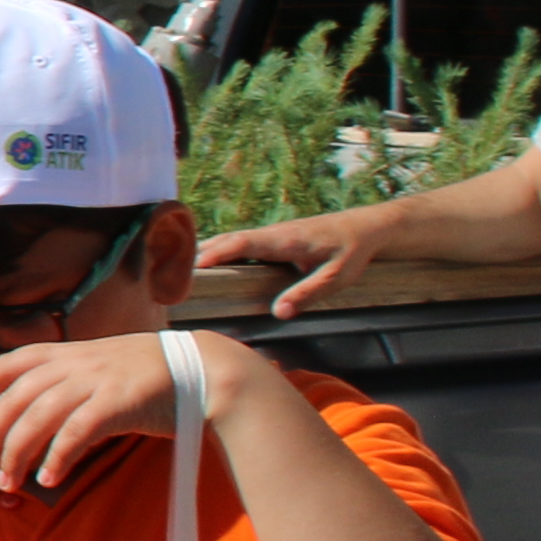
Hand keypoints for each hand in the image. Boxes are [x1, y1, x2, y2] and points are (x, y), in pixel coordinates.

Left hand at [0, 330, 219, 496]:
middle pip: (14, 399)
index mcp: (66, 351)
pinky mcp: (118, 401)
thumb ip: (66, 388)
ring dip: (16, 454)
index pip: (7, 363)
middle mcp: (75, 361)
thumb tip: (32, 421)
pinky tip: (49, 479)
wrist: (206, 371)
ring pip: (38, 416)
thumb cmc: (151, 379)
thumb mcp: (100, 371)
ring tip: (9, 484)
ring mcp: (96, 379)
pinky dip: (58, 456)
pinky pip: (76, 431)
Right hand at [189, 204, 397, 316]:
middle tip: (171, 271)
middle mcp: (274, 233)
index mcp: (285, 240)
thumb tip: (278, 313)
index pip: (242, 243)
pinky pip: (242, 243)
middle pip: (229, 239)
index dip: (216, 253)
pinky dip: (222, 250)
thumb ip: (307, 294)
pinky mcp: (276, 238)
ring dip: (208, 251)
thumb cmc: (354, 251)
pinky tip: (213, 263)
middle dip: (200, 252)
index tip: (192, 266)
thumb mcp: (337, 277)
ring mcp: (274, 234)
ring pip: (233, 239)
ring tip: (181, 269)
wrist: (369, 228)